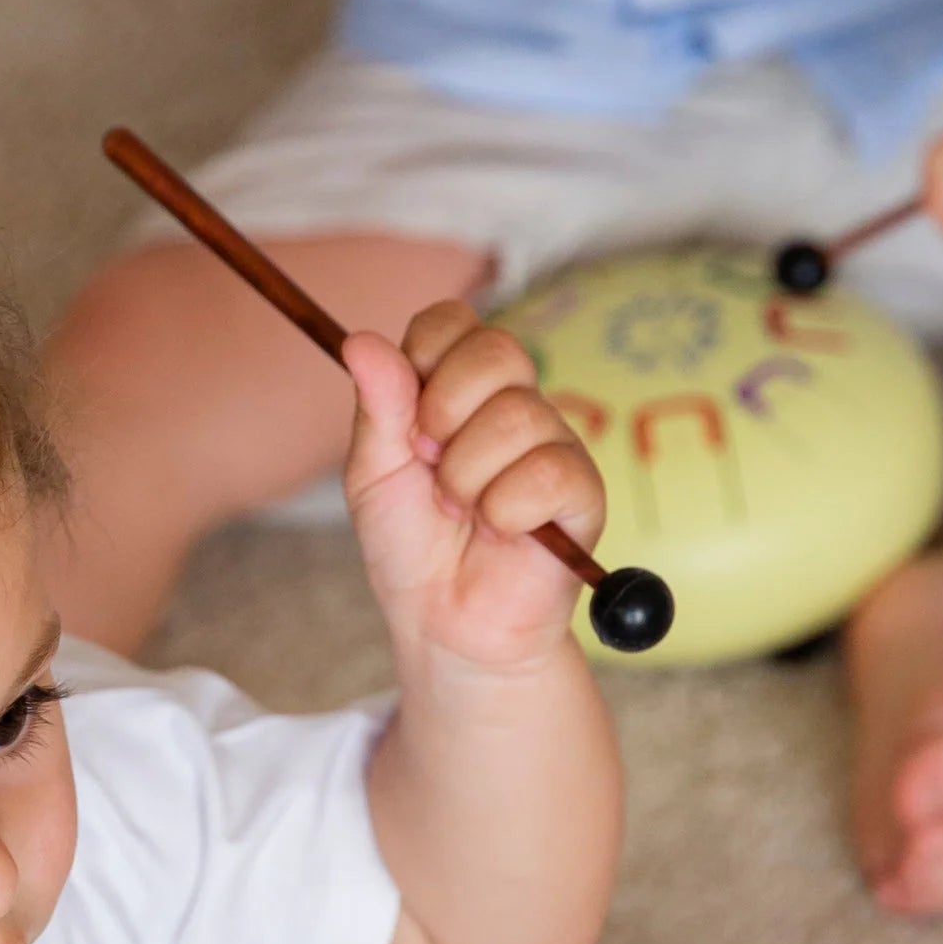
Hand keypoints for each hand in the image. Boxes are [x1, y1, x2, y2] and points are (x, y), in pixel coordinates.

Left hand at [342, 302, 604, 673]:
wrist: (442, 622)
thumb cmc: (412, 546)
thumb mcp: (374, 474)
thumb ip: (377, 407)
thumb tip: (361, 340)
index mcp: (461, 388)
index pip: (453, 321)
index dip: (425, 357)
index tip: (406, 418)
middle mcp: (513, 404)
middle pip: (498, 351)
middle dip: (445, 411)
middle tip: (430, 466)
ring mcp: (553, 444)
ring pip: (520, 416)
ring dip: (467, 476)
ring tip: (461, 513)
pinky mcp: (581, 492)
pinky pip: (548, 473)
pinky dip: (505, 510)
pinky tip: (498, 533)